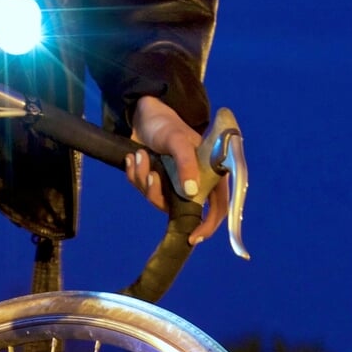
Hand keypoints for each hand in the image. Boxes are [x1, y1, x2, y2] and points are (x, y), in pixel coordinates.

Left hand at [125, 96, 230, 245]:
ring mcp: (173, 184)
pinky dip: (135, 175)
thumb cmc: (166, 124)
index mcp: (210, 174)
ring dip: (144, 180)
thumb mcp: (177, 140)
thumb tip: (191, 191)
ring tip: (140, 155)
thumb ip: (186, 162)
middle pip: (181, 209)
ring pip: (158, 200)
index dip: (209, 225)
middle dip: (159, 195)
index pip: (218, 208)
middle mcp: (193, 182)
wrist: (142, 115)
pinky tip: (133, 158)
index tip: (194, 237)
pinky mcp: (156, 182)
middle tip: (151, 177)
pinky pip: (144, 190)